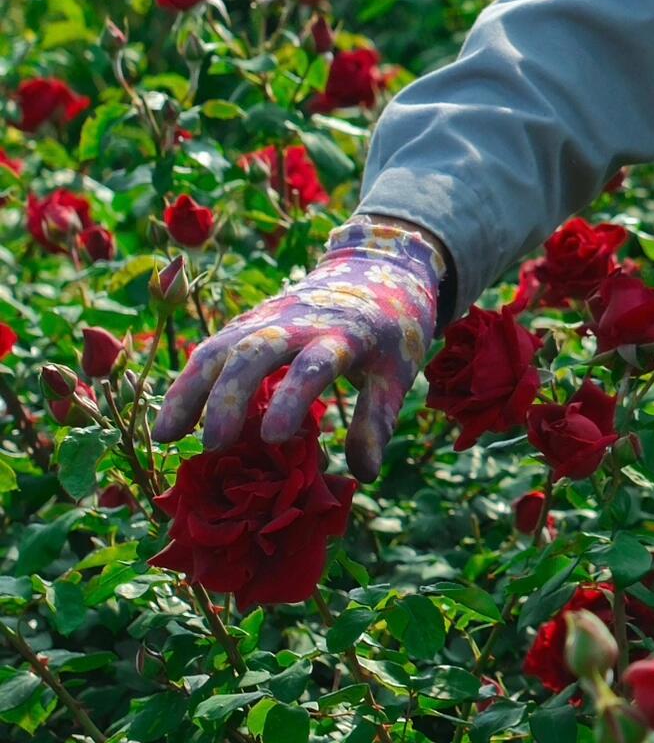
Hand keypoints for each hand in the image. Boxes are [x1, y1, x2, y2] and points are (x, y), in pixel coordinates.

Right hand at [153, 216, 445, 479]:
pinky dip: (187, 382)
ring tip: (168, 437)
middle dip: (230, 396)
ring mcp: (268, 318)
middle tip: (214, 446)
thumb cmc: (389, 331)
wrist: (377, 269)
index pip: (314, 364)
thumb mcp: (397, 369)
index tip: (273, 438)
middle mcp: (299, 323)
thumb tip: (364, 473)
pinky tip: (169, 422)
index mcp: (344, 334)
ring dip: (192, 389)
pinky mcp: (248, 322)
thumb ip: (378, 417)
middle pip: (255, 351)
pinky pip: (211, 349)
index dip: (293, 398)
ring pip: (221, 346)